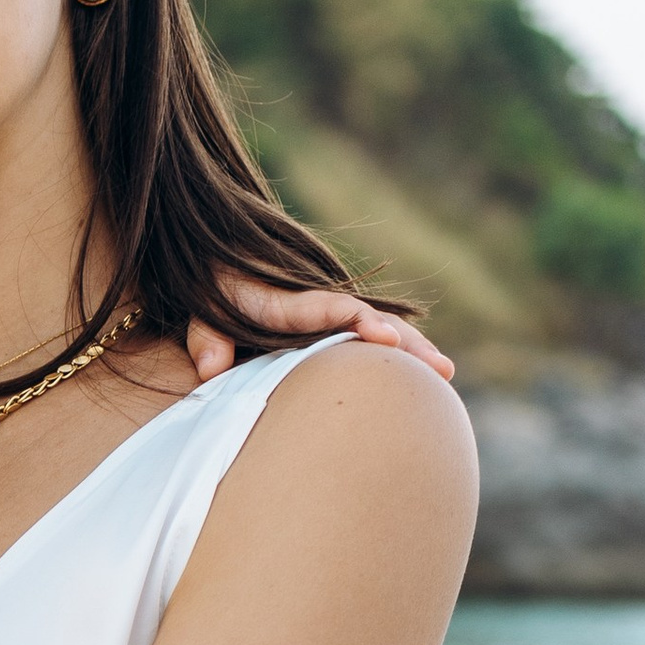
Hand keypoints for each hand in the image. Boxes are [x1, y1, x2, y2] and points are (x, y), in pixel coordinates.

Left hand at [183, 294, 453, 381]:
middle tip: (442, 370)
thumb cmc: (207, 296)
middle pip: (370, 322)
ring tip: (445, 376)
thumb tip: (212, 370)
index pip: (331, 309)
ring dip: (411, 350)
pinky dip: (393, 355)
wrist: (214, 266)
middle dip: (407, 344)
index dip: (358, 321)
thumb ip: (206, 338)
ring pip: (377, 331)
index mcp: (287, 303)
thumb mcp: (200, 313)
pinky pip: (366, 341)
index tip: (384, 337)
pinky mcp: (327, 330)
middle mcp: (316, 307)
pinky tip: (420, 377)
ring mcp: (326, 320)